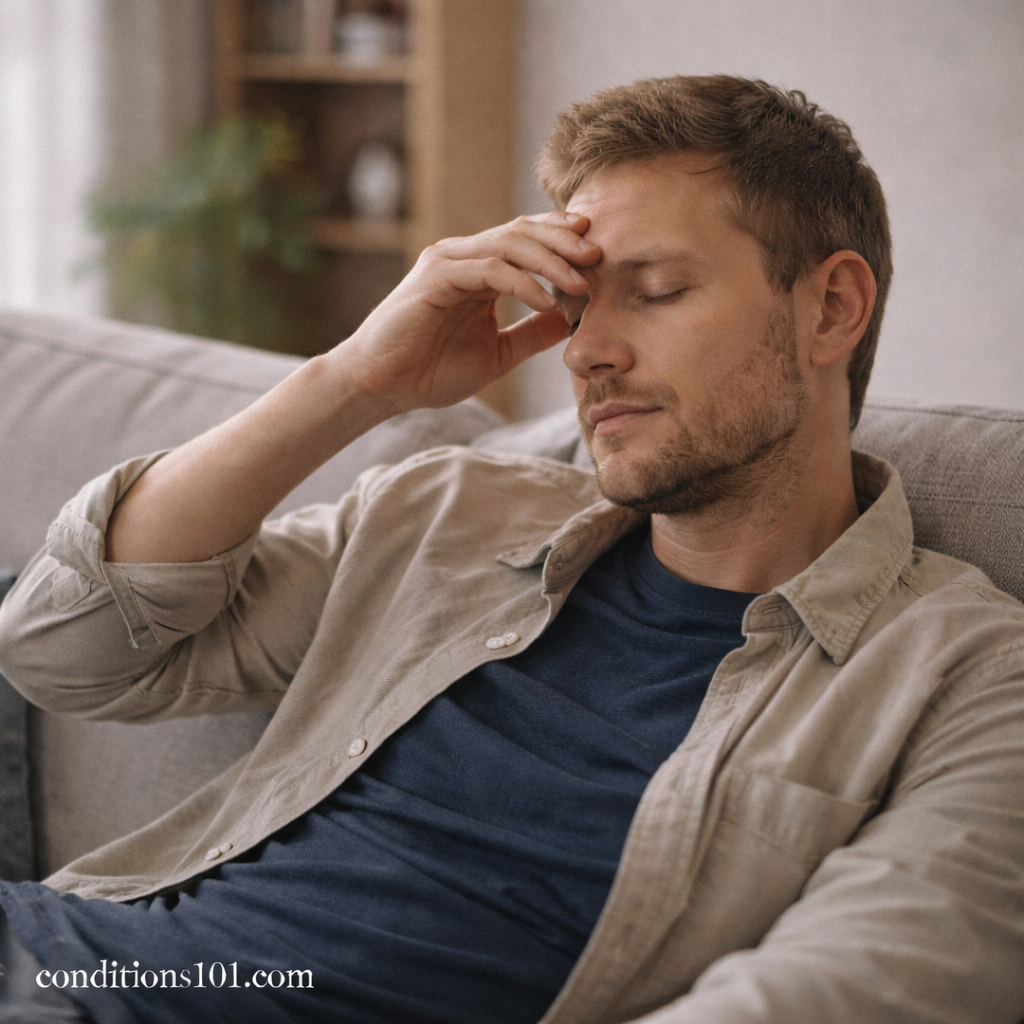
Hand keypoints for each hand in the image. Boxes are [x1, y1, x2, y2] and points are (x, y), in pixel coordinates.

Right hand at [338, 211, 600, 412]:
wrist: (381, 387)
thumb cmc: (430, 371)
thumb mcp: (497, 353)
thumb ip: (531, 334)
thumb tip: (572, 321)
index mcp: (478, 270)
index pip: (527, 240)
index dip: (563, 241)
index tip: (599, 255)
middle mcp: (463, 257)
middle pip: (523, 232)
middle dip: (565, 241)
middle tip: (600, 255)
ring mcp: (447, 263)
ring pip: (509, 244)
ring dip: (551, 260)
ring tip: (582, 282)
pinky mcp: (436, 278)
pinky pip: (490, 270)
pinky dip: (523, 284)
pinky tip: (547, 303)